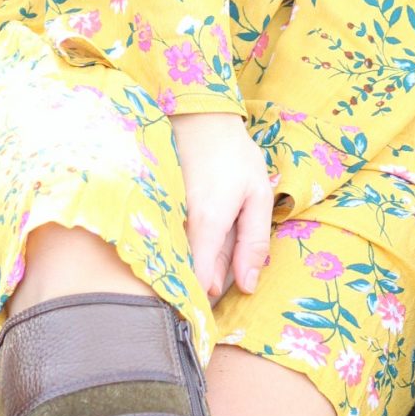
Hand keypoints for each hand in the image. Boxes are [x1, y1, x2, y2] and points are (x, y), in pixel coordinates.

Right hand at [169, 111, 274, 302]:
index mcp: (208, 223)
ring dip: (199, 256)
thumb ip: (254, 243)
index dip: (210, 295)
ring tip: (218, 225)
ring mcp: (163, 216)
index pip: (199, 281)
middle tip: (228, 250)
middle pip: (190, 271)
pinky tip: (203, 223)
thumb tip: (248, 286)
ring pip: (180, 255)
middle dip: (209, 275)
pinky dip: (188, 240)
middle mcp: (179, 224)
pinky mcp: (156, 210)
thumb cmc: (234, 156)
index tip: (221, 297)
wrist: (199, 118)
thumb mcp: (258, 196)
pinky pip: (172, 238)